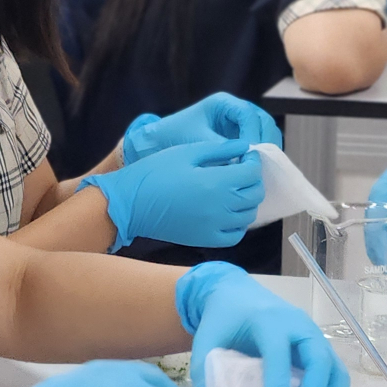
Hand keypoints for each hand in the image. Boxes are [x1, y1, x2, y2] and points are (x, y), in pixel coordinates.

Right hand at [84, 139, 262, 250]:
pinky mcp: (206, 240)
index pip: (252, 173)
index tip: (246, 156)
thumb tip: (244, 146)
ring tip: (234, 189)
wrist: (131, 204)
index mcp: (216, 182)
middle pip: (255, 194)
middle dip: (253, 180)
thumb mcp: (186, 152)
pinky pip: (235, 235)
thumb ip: (219, 149)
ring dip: (247, 200)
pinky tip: (229, 212)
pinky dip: (239, 224)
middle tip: (241, 170)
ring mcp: (214, 226)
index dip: (253, 162)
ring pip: (248, 215)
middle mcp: (220, 207)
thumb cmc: (155, 173)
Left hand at [123, 94, 280, 163]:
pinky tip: (255, 171)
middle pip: (263, 121)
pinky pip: (258, 145)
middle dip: (266, 142)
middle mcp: (235, 111)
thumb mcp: (196, 140)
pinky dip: (260, 157)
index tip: (249, 153)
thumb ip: (219, 148)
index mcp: (223, 104)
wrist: (161, 143)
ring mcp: (240, 125)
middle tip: (260, 162)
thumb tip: (242, 161)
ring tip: (260, 169)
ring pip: (265, 133)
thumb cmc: (174, 136)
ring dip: (267, 151)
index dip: (252, 134)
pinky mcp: (241, 140)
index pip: (248, 114)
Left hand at [175, 262, 348, 386]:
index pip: (280, 352)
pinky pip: (335, 376)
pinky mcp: (319, 349)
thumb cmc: (224, 317)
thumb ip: (204, 368)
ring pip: (336, 371)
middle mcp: (299, 326)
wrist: (238, 295)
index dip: (279, 384)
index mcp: (269, 320)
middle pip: (320, 361)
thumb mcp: (206, 337)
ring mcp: (313, 337)